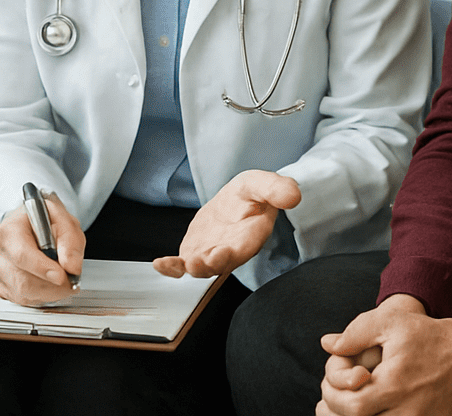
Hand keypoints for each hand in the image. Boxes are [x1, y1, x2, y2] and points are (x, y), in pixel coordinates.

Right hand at [0, 192, 83, 307]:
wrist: (38, 224)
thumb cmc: (48, 220)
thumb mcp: (66, 222)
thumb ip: (71, 241)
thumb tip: (70, 267)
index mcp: (12, 228)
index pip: (22, 254)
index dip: (42, 269)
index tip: (62, 276)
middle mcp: (1, 249)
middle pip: (23, 280)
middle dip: (53, 286)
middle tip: (72, 281)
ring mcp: (0, 269)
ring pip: (24, 293)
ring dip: (50, 292)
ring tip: (63, 280)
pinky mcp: (3, 285)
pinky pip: (23, 300)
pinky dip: (42, 297)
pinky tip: (50, 284)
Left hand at [153, 170, 299, 278]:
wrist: (239, 200)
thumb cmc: (253, 195)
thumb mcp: (263, 183)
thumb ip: (276, 189)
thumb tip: (293, 195)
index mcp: (249, 236)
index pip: (242, 249)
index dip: (231, 254)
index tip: (222, 252)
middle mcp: (230, 250)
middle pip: (218, 264)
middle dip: (208, 264)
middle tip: (199, 262)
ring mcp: (210, 253)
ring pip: (198, 267)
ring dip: (187, 268)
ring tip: (170, 265)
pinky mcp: (194, 251)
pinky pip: (181, 263)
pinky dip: (170, 267)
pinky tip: (158, 264)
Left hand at [316, 294, 451, 415]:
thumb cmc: (433, 335)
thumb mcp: (392, 323)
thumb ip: (357, 333)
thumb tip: (327, 344)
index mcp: (394, 385)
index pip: (351, 407)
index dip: (332, 400)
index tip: (326, 389)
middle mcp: (409, 411)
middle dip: (339, 415)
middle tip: (327, 407)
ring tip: (348, 411)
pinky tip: (373, 413)